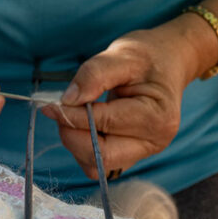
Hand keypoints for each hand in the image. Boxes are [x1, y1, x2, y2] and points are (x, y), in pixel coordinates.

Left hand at [40, 25, 193, 178]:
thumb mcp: (123, 54)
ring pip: (98, 164)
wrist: (167, 61)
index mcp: (157, 116)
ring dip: (77, 142)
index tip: (50, 105)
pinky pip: (100, 163)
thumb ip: (94, 75)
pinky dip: (85, 146)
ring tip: (76, 113)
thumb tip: (68, 100)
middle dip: (73, 135)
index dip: (72, 115)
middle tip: (59, 110)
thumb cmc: (149, 56)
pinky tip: (86, 123)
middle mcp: (154, 141)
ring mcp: (145, 151)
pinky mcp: (132, 154)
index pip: (104, 123)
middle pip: (101, 155)